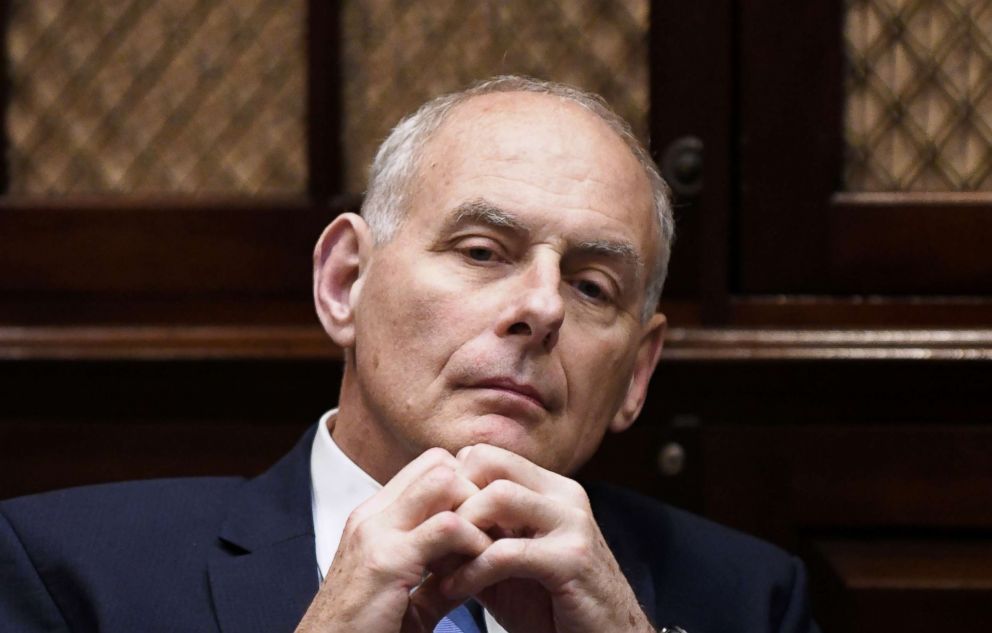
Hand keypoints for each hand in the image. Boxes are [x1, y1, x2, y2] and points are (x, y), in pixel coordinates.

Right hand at [295, 448, 491, 632]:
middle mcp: (372, 517)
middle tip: (492, 527)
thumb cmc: (360, 631)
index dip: (464, 486)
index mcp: (373, 519)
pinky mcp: (388, 561)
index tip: (485, 519)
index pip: (428, 468)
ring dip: (476, 509)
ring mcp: (376, 534)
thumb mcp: (402, 595)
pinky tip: (481, 567)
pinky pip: (448, 527)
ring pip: (443, 481)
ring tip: (489, 546)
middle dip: (474, 488)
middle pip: (438, 463)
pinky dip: (475, 542)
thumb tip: (476, 566)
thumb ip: (436, 576)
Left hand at [444, 444, 654, 632]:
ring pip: (498, 496)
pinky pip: (507, 552)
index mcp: (549, 489)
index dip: (452, 485)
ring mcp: (573, 523)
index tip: (430, 522)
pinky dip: (472, 571)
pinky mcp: (572, 560)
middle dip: (452, 499)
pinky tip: (455, 590)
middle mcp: (564, 495)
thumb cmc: (554, 606)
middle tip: (432, 537)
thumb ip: (474, 540)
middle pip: (488, 461)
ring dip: (460, 530)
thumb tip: (424, 526)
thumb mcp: (507, 565)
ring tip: (441, 564)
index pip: (486, 455)